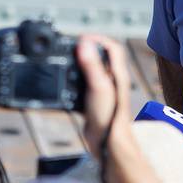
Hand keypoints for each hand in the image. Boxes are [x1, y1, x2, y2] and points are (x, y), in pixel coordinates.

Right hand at [74, 35, 133, 153]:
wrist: (108, 143)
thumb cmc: (109, 116)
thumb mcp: (99, 87)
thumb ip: (92, 65)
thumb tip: (84, 43)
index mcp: (117, 74)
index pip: (113, 48)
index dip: (99, 39)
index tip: (81, 39)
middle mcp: (112, 81)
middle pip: (102, 58)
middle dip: (87, 49)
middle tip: (71, 48)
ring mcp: (103, 92)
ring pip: (92, 72)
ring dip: (80, 64)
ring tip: (67, 61)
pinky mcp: (94, 103)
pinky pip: (84, 86)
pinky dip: (74, 82)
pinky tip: (64, 85)